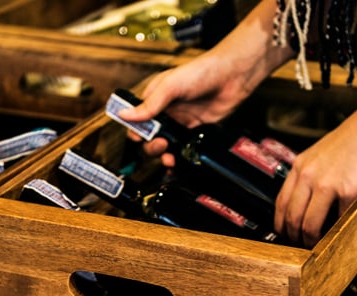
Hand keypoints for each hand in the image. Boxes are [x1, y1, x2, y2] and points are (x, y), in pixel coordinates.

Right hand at [117, 57, 255, 165]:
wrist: (232, 76)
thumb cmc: (201, 72)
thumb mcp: (170, 86)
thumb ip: (149, 104)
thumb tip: (125, 115)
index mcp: (155, 98)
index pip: (137, 120)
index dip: (135, 131)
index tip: (139, 138)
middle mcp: (166, 112)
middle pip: (150, 137)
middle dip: (151, 145)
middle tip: (161, 144)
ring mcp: (180, 122)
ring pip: (166, 146)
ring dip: (163, 155)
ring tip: (169, 157)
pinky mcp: (195, 131)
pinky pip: (183, 148)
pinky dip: (179, 157)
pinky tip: (178, 162)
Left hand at [274, 106, 356, 247]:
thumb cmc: (353, 140)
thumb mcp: (319, 154)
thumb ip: (310, 175)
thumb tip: (306, 201)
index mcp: (300, 166)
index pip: (281, 202)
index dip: (280, 222)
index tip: (283, 233)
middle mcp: (308, 175)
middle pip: (292, 216)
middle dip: (294, 236)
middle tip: (298, 245)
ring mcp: (326, 183)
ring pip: (310, 222)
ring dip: (311, 238)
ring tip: (315, 245)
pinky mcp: (346, 189)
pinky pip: (338, 217)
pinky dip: (337, 228)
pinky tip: (337, 232)